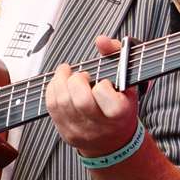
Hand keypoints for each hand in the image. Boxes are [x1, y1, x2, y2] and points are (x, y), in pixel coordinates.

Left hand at [45, 36, 140, 157]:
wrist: (114, 139)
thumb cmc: (121, 103)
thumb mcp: (128, 78)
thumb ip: (117, 53)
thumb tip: (101, 41)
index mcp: (120, 113)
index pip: (104, 94)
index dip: (101, 84)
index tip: (104, 83)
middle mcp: (100, 125)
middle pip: (81, 101)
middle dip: (76, 81)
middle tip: (81, 76)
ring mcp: (81, 131)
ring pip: (62, 103)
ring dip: (60, 82)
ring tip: (67, 74)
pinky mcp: (66, 133)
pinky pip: (51, 108)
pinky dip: (52, 90)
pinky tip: (59, 84)